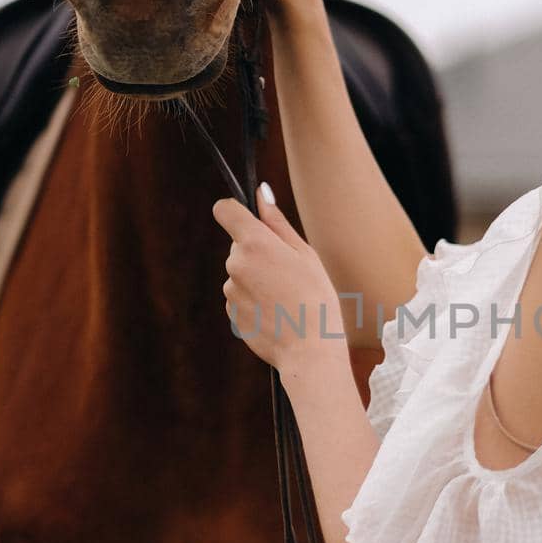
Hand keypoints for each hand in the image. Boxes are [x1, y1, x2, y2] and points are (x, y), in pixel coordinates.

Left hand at [213, 183, 345, 376]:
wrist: (310, 350)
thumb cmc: (316, 298)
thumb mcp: (304, 254)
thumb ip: (277, 222)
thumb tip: (261, 192)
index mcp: (255, 243)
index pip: (225, 210)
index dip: (234, 210)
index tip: (245, 217)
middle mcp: (235, 264)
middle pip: (239, 246)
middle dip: (258, 253)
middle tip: (288, 273)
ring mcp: (230, 290)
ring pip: (241, 273)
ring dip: (257, 279)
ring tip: (285, 298)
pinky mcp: (230, 313)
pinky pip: (241, 297)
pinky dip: (255, 301)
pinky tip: (277, 312)